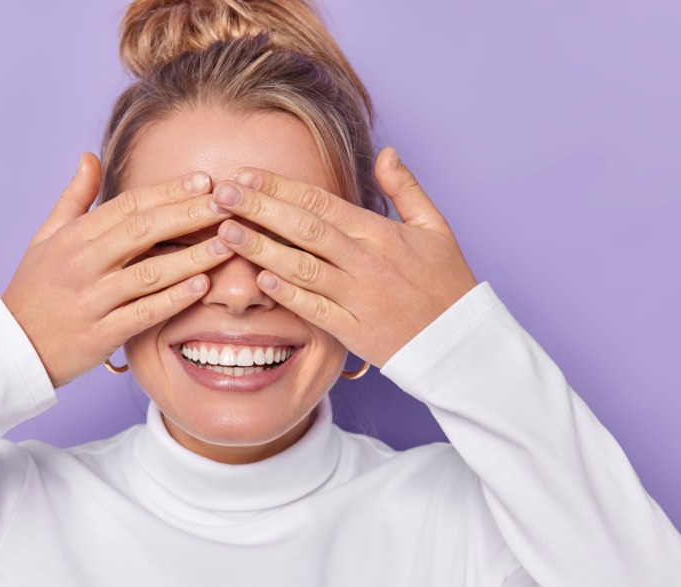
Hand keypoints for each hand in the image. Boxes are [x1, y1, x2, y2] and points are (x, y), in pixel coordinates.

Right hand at [2, 153, 233, 386]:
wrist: (11, 350)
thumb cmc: (34, 290)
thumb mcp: (45, 238)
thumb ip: (73, 198)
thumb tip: (90, 157)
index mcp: (72, 237)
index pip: (127, 205)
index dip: (168, 191)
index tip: (204, 181)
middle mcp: (81, 265)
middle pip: (142, 231)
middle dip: (188, 215)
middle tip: (227, 204)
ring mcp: (90, 301)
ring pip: (148, 273)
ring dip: (190, 257)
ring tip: (226, 244)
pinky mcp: (99, 335)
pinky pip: (142, 314)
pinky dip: (173, 300)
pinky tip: (201, 287)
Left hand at [208, 147, 476, 367]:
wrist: (459, 339)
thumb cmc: (445, 281)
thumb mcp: (435, 226)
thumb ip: (406, 188)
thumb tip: (386, 152)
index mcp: (379, 232)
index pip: (320, 201)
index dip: (279, 187)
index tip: (245, 175)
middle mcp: (365, 261)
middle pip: (303, 228)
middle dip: (259, 208)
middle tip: (220, 194)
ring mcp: (358, 296)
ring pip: (302, 267)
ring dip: (261, 248)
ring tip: (226, 231)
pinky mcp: (353, 330)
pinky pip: (314, 309)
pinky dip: (287, 294)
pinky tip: (258, 279)